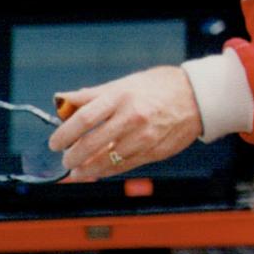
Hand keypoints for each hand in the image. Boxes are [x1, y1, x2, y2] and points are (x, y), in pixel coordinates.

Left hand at [48, 66, 201, 179]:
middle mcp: (132, 117)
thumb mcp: (126, 83)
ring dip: (87, 169)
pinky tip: (98, 171)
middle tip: (65, 159)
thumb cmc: (161, 86)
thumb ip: (92, 94)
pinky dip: (107, 171)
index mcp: (121, 97)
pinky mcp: (154, 152)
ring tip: (78, 170)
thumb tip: (63, 100)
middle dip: (72, 156)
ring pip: (106, 161)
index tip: (55, 142)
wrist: (198, 97)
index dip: (64, 133)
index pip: (84, 118)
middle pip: (91, 144)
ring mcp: (144, 137)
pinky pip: (124, 167)